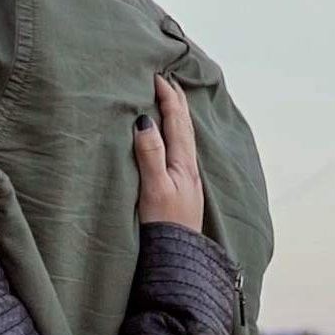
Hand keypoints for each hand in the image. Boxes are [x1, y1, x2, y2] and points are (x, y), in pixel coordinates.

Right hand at [134, 73, 203, 231]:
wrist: (177, 259)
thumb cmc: (162, 225)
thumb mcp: (153, 187)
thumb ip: (150, 153)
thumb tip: (146, 119)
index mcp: (182, 162)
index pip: (176, 121)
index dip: (168, 97)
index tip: (157, 75)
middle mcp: (189, 167)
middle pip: (186, 125)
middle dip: (177, 100)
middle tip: (168, 78)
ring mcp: (188, 178)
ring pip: (186, 136)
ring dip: (179, 115)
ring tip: (172, 100)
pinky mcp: (183, 188)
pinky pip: (182, 148)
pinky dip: (177, 132)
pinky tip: (173, 138)